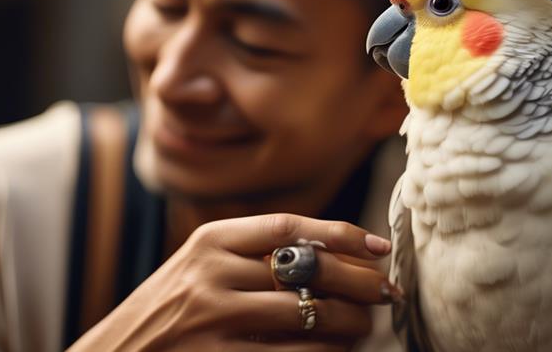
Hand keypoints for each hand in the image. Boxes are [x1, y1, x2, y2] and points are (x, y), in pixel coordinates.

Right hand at [69, 213, 396, 350]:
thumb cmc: (166, 312)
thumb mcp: (196, 268)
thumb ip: (248, 255)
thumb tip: (331, 253)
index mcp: (209, 239)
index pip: (289, 226)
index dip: (341, 234)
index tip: (378, 246)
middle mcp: (211, 272)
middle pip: (307, 269)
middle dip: (357, 281)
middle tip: (385, 291)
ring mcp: (212, 318)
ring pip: (306, 315)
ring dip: (348, 323)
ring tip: (365, 326)